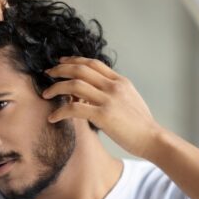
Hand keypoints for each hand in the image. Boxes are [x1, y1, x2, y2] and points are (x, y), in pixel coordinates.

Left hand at [43, 56, 161, 157]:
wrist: (152, 138)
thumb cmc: (139, 124)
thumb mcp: (128, 99)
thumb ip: (112, 92)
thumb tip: (91, 92)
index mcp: (120, 81)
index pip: (93, 63)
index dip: (74, 60)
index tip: (61, 62)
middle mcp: (113, 86)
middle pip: (80, 69)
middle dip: (60, 69)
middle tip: (48, 73)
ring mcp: (108, 99)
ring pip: (74, 85)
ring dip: (56, 88)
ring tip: (46, 94)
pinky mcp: (103, 115)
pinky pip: (74, 108)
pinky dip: (60, 111)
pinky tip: (52, 117)